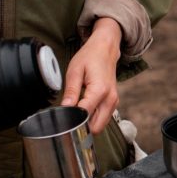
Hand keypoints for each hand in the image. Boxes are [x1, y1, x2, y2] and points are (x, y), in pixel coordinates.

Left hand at [61, 18, 121, 133]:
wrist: (106, 50)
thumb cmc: (91, 57)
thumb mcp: (75, 71)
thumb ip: (71, 92)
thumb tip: (65, 108)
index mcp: (100, 90)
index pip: (85, 115)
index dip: (72, 120)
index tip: (63, 120)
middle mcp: (110, 99)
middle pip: (96, 127)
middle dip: (81, 127)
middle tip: (68, 120)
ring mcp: (114, 102)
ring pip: (100, 125)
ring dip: (88, 124)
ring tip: (75, 115)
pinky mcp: (113, 103)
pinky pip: (103, 119)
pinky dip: (93, 119)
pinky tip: (84, 111)